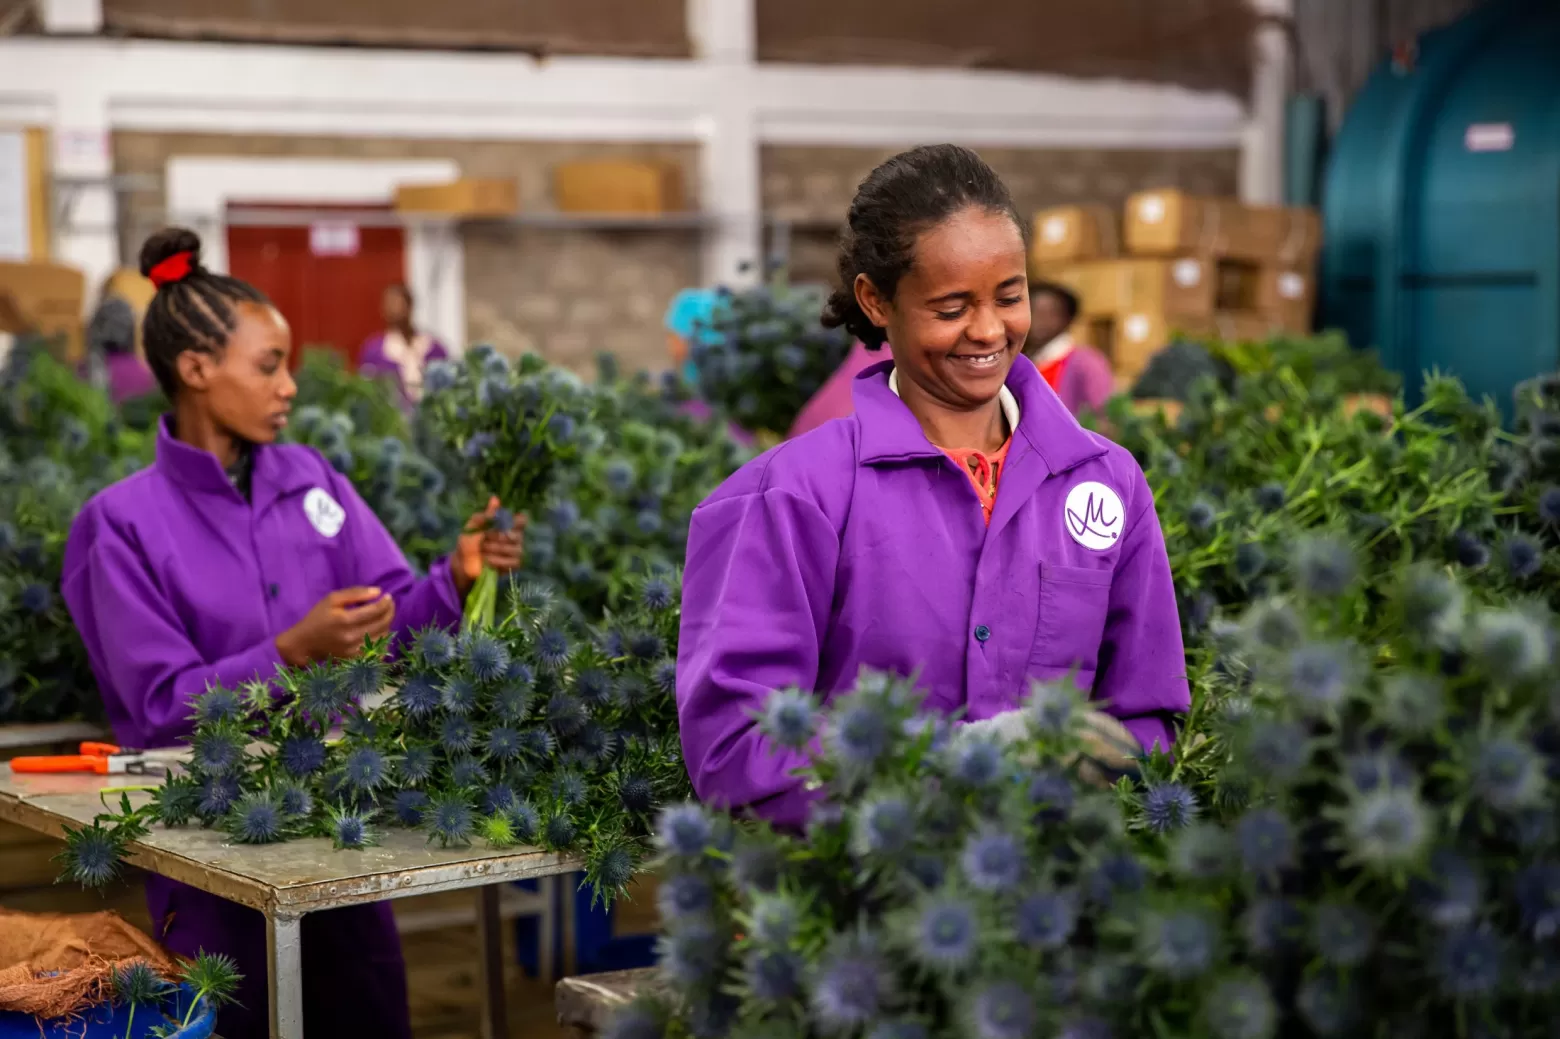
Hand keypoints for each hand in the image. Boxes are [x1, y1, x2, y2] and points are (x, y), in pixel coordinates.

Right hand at [276, 587, 395, 666]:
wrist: (304, 643)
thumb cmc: (318, 617)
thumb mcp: (332, 599)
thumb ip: (355, 593)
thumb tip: (378, 591)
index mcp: (345, 620)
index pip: (375, 610)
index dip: (385, 603)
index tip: (388, 597)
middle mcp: (351, 637)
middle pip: (382, 623)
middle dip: (390, 612)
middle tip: (390, 605)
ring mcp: (354, 650)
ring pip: (383, 636)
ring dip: (387, 624)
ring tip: (384, 615)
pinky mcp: (355, 659)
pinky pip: (378, 649)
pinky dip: (383, 638)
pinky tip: (380, 630)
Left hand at [453, 497, 525, 596]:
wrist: (462, 562)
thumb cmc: (468, 542)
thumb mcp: (473, 526)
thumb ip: (486, 515)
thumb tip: (495, 498)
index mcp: (506, 525)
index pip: (522, 520)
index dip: (517, 522)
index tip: (505, 524)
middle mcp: (514, 537)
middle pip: (518, 535)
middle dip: (498, 538)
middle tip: (484, 539)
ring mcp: (514, 552)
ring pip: (515, 549)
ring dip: (496, 550)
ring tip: (483, 551)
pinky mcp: (512, 565)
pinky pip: (513, 562)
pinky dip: (498, 561)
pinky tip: (488, 561)